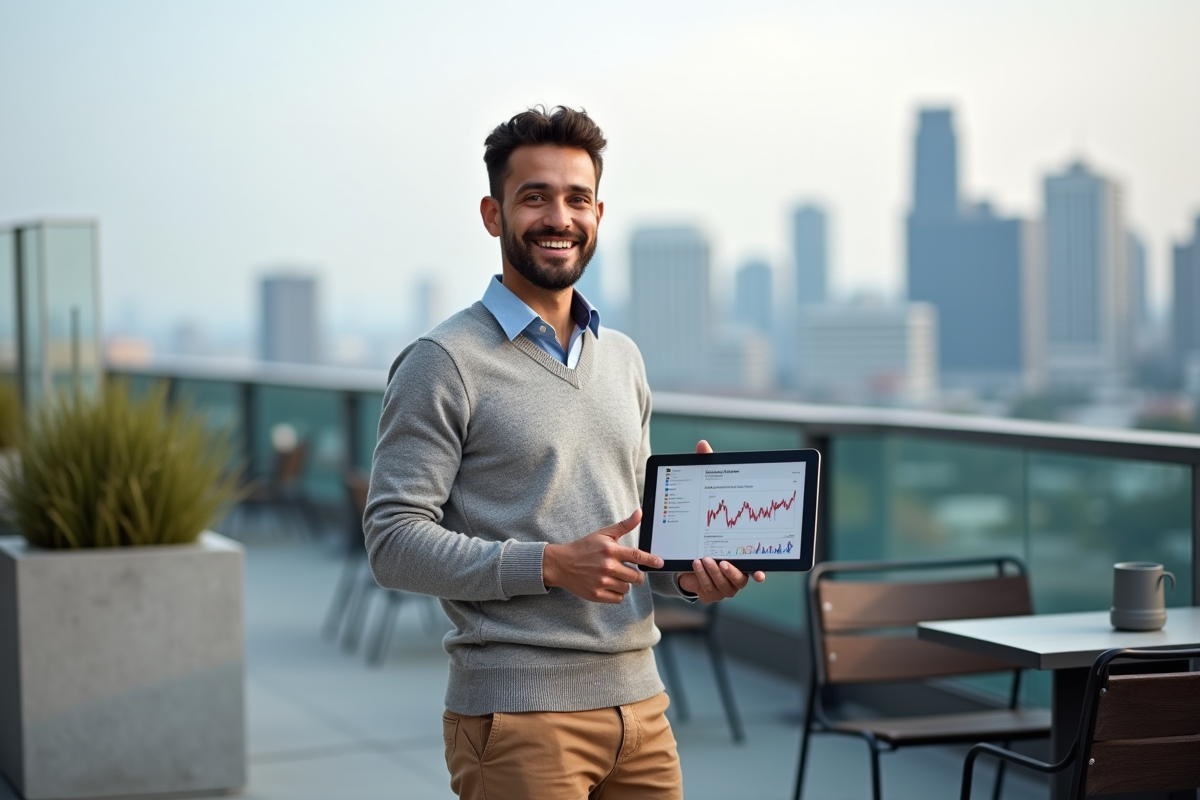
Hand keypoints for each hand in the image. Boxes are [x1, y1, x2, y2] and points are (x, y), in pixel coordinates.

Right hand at [542, 509, 663, 602]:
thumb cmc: (584, 547)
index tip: (660, 563)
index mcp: (610, 550)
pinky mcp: (596, 594)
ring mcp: (602, 582)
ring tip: (614, 577)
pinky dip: (616, 594)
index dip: (651, 560)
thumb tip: (640, 512)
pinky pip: (618, 599)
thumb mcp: (603, 534)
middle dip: (636, 576)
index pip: (637, 556)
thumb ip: (624, 525)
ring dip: (624, 584)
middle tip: (630, 572)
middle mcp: (607, 566)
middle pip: (635, 577)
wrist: (561, 564)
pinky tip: (608, 585)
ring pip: (627, 588)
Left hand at [678, 557, 765, 601]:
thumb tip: (726, 536)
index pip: (754, 572)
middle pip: (738, 580)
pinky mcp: (710, 596)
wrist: (690, 572)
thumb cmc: (708, 559)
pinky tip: (697, 565)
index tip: (759, 575)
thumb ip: (723, 550)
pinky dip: (701, 574)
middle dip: (730, 572)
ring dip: (713, 570)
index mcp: (741, 571)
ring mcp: (723, 591)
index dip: (758, 575)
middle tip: (722, 563)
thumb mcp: (716, 553)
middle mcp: (735, 583)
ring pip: (721, 583)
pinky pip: (707, 586)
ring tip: (706, 560)